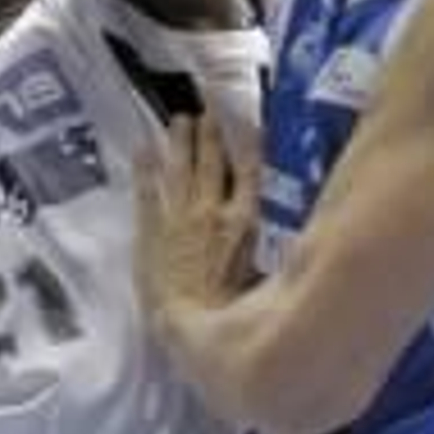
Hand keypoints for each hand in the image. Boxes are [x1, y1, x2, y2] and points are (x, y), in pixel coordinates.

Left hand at [136, 114, 259, 335]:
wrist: (189, 328)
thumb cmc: (234, 311)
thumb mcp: (266, 276)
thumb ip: (274, 247)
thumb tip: (292, 228)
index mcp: (243, 221)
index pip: (247, 170)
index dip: (245, 141)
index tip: (244, 118)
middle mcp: (211, 211)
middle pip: (211, 162)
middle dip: (210, 131)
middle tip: (207, 106)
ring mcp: (178, 217)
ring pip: (180, 169)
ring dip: (179, 142)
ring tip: (178, 119)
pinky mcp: (150, 230)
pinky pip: (146, 191)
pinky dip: (144, 168)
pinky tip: (141, 148)